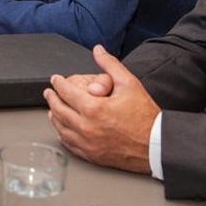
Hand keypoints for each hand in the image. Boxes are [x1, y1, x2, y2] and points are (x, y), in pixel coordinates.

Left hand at [44, 44, 157, 173]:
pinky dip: (62, 133)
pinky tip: (63, 128)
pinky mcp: (91, 155)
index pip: (66, 92)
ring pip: (61, 128)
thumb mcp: (129, 84)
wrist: (157, 145)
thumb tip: (98, 50)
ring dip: (54, 116)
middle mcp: (86, 127)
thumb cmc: (145, 117)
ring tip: (53, 108)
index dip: (58, 83)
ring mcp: (87, 143)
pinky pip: (69, 143)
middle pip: (58, 110)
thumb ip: (110, 65)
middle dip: (52, 98)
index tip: (56, 79)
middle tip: (49, 93)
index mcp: (94, 108)